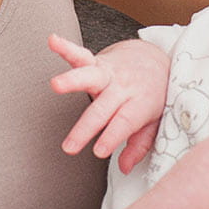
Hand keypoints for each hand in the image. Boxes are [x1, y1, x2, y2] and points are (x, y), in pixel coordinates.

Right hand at [48, 34, 169, 174]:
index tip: (99, 151)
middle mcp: (123, 87)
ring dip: (72, 80)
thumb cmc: (153, 95)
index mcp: (140, 103)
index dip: (112, 137)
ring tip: (55, 85)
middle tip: (70, 146)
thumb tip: (125, 167)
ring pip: (90, 76)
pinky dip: (66, 47)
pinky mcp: (97, 61)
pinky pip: (80, 54)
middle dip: (86, 127)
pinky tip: (52, 41)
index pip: (124, 123)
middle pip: (102, 108)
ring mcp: (109, 73)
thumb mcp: (154, 122)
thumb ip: (139, 145)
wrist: (156, 59)